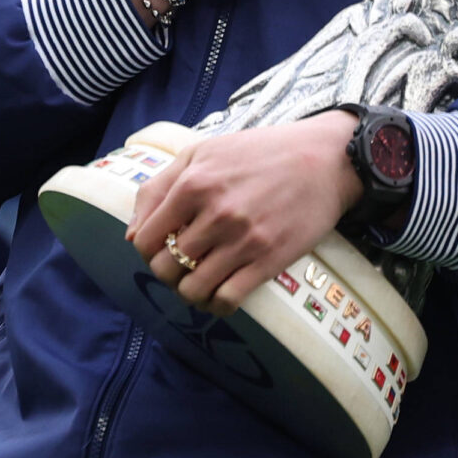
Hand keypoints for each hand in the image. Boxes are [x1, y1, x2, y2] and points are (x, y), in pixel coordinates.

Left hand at [125, 111, 360, 315]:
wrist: (326, 160)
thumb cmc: (260, 152)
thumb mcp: (202, 152)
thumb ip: (160, 187)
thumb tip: (132, 234)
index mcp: (193, 184)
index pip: (145, 239)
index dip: (146, 250)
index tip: (160, 248)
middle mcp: (215, 214)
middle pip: (166, 268)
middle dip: (167, 272)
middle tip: (182, 265)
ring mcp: (242, 240)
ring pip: (192, 290)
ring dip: (189, 292)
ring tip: (200, 281)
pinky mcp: (268, 260)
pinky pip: (227, 300)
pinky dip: (216, 305)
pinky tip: (220, 295)